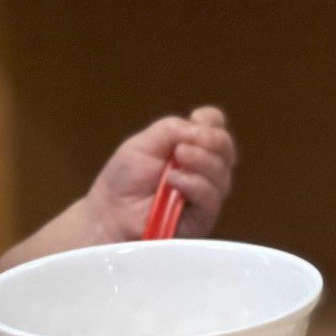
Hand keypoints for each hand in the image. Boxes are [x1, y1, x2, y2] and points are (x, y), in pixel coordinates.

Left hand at [86, 107, 236, 240]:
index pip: (215, 126)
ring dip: (201, 160)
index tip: (196, 118)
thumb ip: (171, 129)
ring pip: (221, 171)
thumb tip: (201, 123)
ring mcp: (205, 192)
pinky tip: (174, 180)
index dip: (211, 120)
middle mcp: (203, 167)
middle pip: (225, 147)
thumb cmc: (123, 179)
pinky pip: (211, 197)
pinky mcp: (203, 217)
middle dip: (210, 139)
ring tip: (177, 158)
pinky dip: (194, 183)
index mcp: (190, 145)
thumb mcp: (142, 144)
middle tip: (183, 145)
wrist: (109, 214)